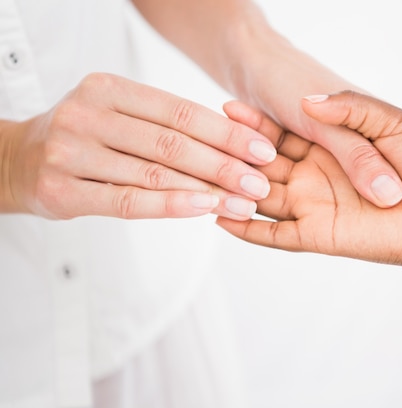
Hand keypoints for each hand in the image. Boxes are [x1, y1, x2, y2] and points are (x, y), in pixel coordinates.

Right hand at [0, 73, 276, 219]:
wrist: (17, 160)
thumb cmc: (85, 137)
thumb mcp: (119, 114)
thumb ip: (164, 123)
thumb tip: (234, 141)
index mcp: (108, 88)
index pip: (179, 112)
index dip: (226, 133)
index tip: (263, 150)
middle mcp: (87, 114)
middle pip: (172, 143)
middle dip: (224, 165)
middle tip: (262, 182)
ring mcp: (70, 153)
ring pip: (154, 174)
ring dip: (207, 191)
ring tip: (244, 202)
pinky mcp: (61, 191)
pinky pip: (127, 201)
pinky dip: (171, 206)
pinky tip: (205, 209)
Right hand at [217, 91, 401, 273]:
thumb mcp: (391, 122)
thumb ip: (350, 109)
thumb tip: (309, 103)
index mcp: (325, 145)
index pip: (278, 133)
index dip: (253, 122)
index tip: (229, 105)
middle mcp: (311, 174)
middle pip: (261, 163)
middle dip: (234, 152)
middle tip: (204, 138)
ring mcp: (310, 204)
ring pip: (259, 194)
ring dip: (231, 186)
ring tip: (199, 176)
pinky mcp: (315, 234)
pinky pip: (273, 233)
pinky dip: (245, 228)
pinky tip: (218, 217)